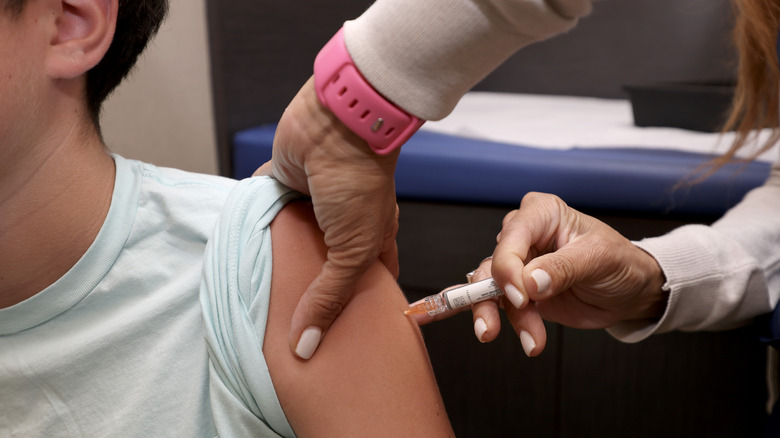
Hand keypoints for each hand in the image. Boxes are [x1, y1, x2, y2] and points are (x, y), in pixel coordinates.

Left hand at [255, 76, 400, 359]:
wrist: (334, 124)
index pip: (369, 281)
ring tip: (260, 303)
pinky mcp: (282, 186)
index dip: (359, 308)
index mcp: (372, 238)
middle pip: (324, 266)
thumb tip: (306, 346)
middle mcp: (343, 224)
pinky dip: (257, 231)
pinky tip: (243, 258)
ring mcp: (312, 206)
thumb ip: (328, 297)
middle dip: (310, 292)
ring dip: (279, 263)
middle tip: (290, 330)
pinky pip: (267, 215)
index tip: (342, 338)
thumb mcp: (351, 251)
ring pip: (293, 243)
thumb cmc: (359, 182)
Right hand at [413, 192, 666, 355]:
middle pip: (492, 262)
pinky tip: (530, 340)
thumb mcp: (598, 258)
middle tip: (494, 323)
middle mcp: (525, 236)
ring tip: (530, 340)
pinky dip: (511, 325)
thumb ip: (563, 268)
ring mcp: (519, 265)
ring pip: (489, 288)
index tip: (520, 296)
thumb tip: (531, 280)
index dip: (508, 267)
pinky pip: (502, 307)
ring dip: (500, 317)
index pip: (512, 236)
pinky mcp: (519, 291)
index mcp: (543, 213)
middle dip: (489, 296)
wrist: (630, 292)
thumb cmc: (619, 263)